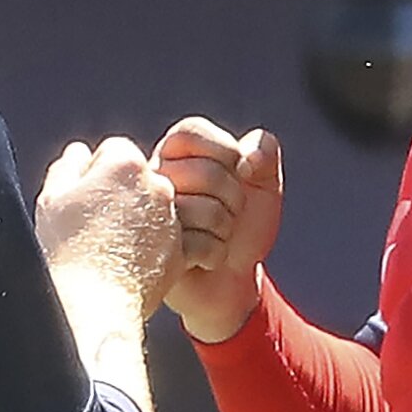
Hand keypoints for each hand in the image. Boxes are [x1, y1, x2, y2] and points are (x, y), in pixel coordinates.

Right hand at [36, 137, 181, 313]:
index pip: (114, 152)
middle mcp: (158, 184)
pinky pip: (170, 240)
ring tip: (115, 248)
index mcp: (125, 164)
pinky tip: (133, 264)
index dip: (95, 174)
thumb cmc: (67, 250)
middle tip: (98, 224)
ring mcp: (174, 218)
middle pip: (139, 179)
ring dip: (140, 221)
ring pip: (157, 209)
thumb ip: (68, 166)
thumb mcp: (52, 198)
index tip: (84, 199)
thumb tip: (80, 153)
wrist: (93, 303)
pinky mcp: (183, 250)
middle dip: (122, 195)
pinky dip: (157, 248)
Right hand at [153, 118, 282, 343]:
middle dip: (234, 197)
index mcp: (172, 156)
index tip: (239, 172)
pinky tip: (206, 259)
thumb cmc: (242, 227)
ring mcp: (147, 219)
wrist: (233, 280)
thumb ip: (264, 152)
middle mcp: (152, 182)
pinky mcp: (151, 254)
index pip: (189, 131)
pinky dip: (215, 254)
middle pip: (201, 172)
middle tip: (230, 212)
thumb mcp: (264, 184)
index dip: (225, 151)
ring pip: (198, 209)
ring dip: (225, 228)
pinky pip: (194, 245)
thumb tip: (248, 157)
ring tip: (217, 235)